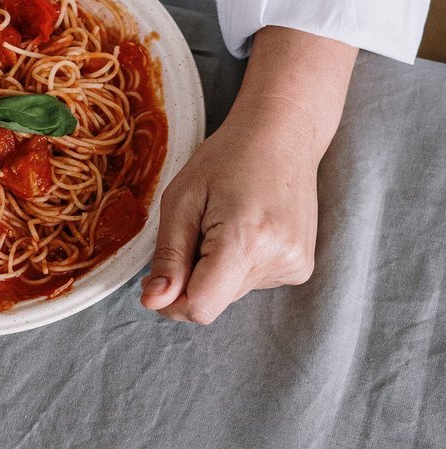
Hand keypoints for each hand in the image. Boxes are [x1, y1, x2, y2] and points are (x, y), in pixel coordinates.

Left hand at [140, 26, 357, 322]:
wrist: (283, 134)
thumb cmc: (226, 158)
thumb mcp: (181, 200)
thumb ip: (168, 256)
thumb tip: (153, 302)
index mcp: (246, 240)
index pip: (200, 307)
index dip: (171, 300)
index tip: (160, 276)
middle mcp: (278, 258)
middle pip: (213, 301)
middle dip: (192, 276)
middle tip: (199, 229)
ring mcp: (295, 264)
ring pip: (229, 293)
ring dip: (215, 268)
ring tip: (226, 222)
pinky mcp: (301, 266)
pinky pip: (250, 282)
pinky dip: (236, 264)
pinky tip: (246, 228)